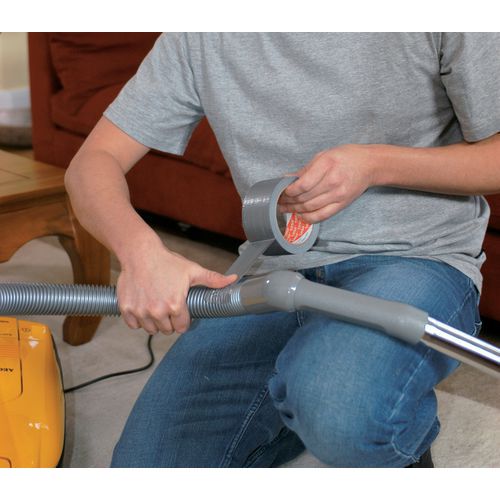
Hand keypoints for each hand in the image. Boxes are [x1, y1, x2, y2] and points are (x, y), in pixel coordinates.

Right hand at [117, 236, 236, 334]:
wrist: (140, 253)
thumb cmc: (167, 261)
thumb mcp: (193, 270)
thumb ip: (213, 279)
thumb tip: (233, 280)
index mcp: (176, 305)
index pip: (182, 328)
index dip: (183, 321)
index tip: (181, 313)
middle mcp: (158, 311)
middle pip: (167, 330)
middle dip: (169, 321)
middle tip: (168, 306)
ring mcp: (141, 311)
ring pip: (151, 329)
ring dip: (154, 322)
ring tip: (156, 306)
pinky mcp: (127, 309)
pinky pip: (133, 325)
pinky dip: (138, 320)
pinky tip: (143, 307)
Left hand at [279, 144, 378, 222]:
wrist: (369, 165)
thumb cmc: (345, 157)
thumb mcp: (324, 155)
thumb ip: (305, 169)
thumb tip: (286, 179)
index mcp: (327, 165)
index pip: (303, 184)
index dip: (290, 191)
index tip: (282, 192)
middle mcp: (333, 181)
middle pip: (305, 197)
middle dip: (289, 201)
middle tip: (279, 202)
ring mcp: (338, 195)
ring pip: (311, 208)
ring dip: (295, 210)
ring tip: (286, 209)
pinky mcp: (342, 204)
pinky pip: (322, 216)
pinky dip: (309, 218)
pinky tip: (301, 215)